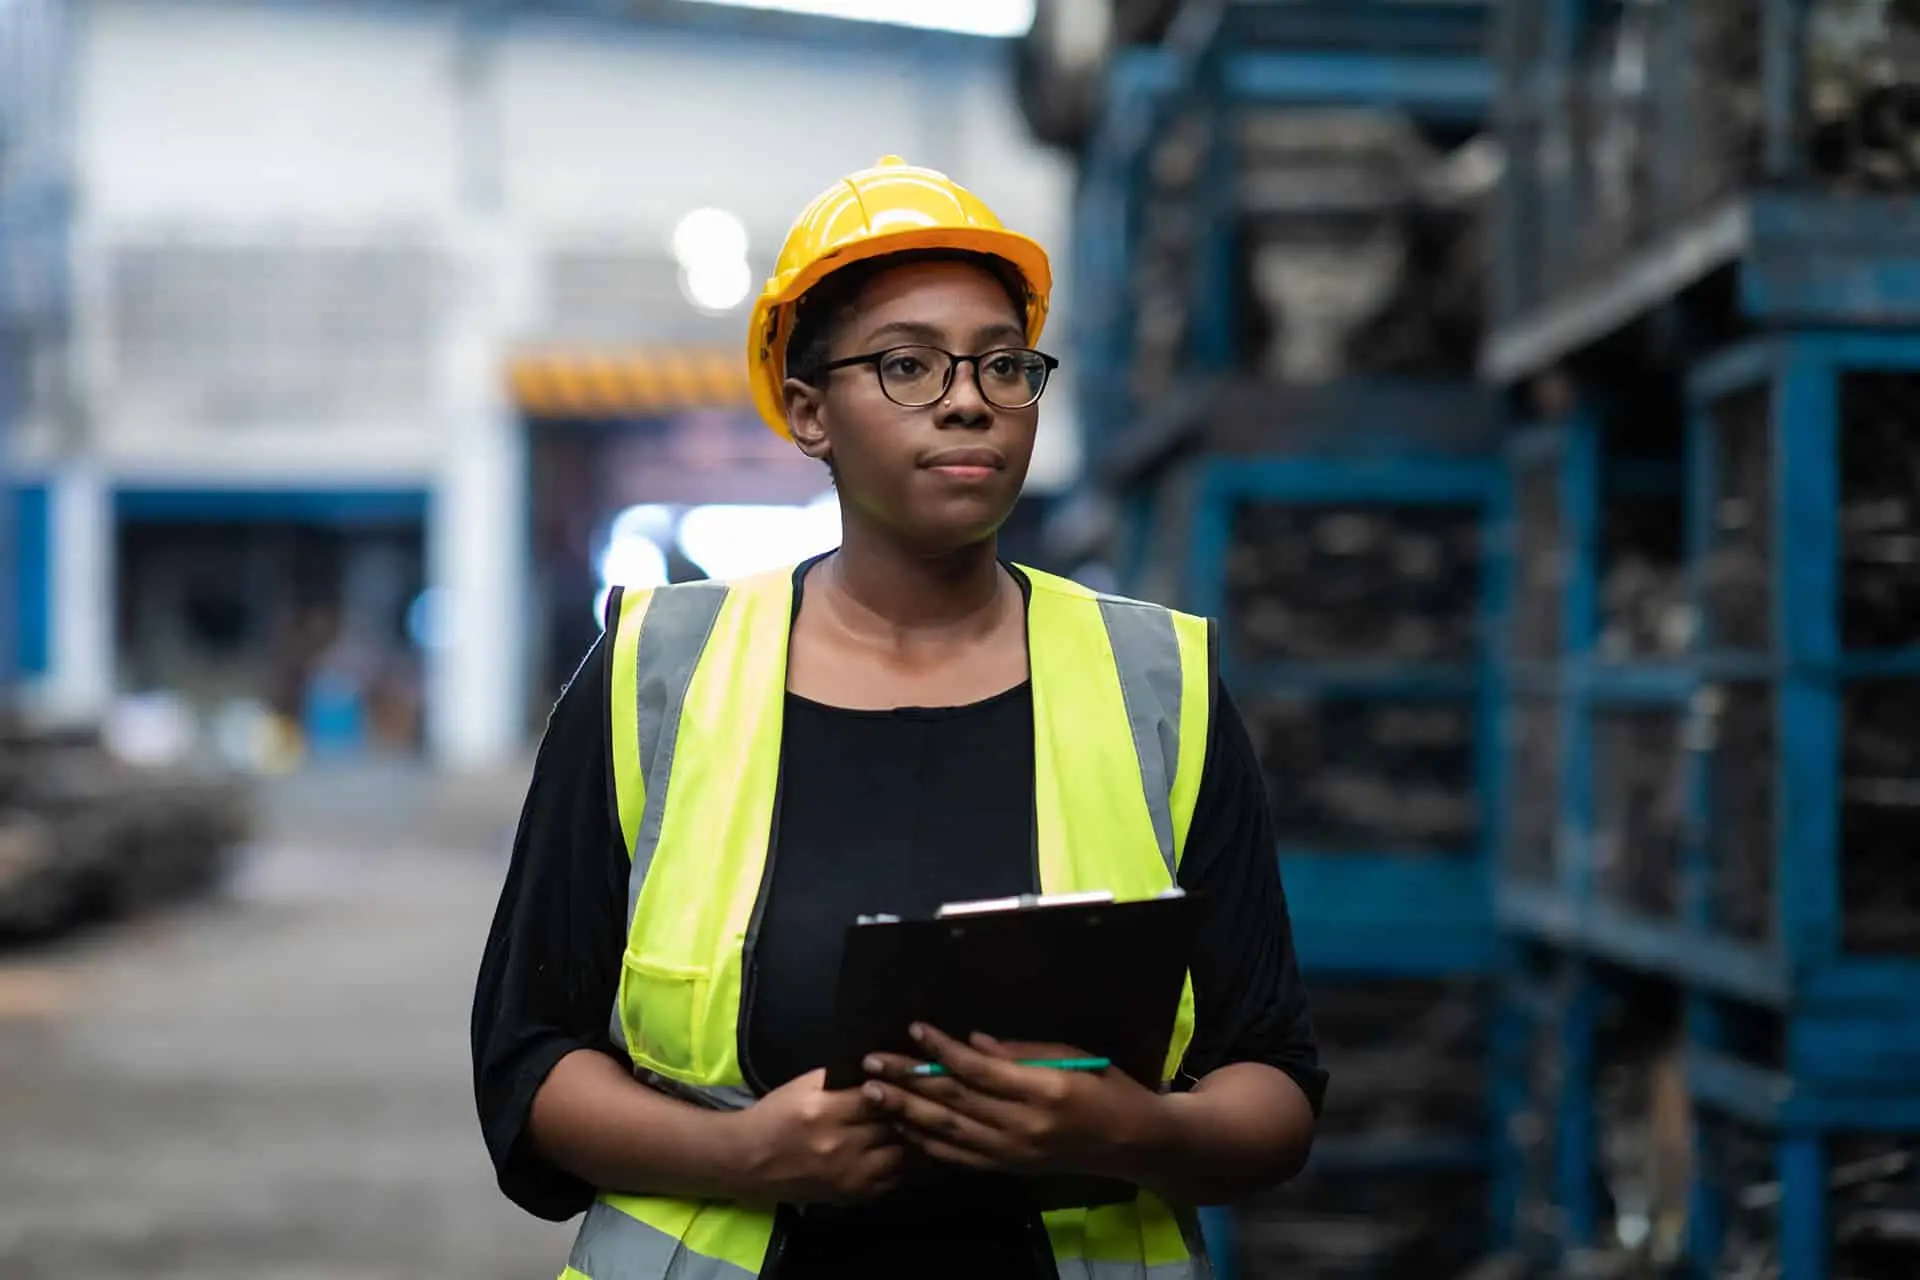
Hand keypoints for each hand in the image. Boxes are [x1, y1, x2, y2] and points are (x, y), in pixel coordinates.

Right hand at [727, 1068, 903, 1204]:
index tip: (902, 1083)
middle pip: (892, 1126)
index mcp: (825, 1111)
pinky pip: (892, 1180)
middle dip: (904, 1114)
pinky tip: (897, 1151)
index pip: (879, 1097)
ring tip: (908, 1127)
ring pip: (899, 1155)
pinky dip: (900, 1165)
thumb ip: (841, 1078)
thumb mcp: (803, 1085)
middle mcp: (839, 1144)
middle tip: (913, 1104)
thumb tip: (879, 1070)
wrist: (748, 1160)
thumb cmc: (776, 1115)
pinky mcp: (850, 1195)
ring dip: (907, 1140)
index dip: (894, 1088)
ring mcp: (846, 1174)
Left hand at [860, 1025, 1169, 1180]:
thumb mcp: (1074, 1056)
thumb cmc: (1109, 1088)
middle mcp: (1023, 1126)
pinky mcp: (1008, 1169)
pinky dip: (926, 1142)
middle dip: (908, 1081)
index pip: (979, 1070)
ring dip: (906, 1113)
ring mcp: (1013, 1153)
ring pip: (948, 1132)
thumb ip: (1021, 1052)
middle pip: (954, 1101)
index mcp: (1043, 1091)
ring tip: (872, 1094)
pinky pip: (958, 1157)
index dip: (943, 1049)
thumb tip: (973, 1042)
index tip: (915, 1027)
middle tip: (871, 1063)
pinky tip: (902, 1126)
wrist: (1133, 1144)